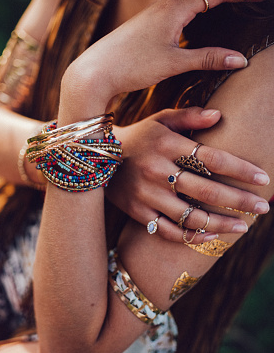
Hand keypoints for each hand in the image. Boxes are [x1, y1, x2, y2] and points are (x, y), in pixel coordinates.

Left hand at [59, 0, 257, 123]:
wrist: (95, 71)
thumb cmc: (132, 65)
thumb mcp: (174, 63)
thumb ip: (208, 58)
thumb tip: (240, 59)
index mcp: (174, 7)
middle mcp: (162, 2)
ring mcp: (151, 10)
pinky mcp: (143, 22)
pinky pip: (170, 2)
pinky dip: (186, 2)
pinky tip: (186, 16)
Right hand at [107, 107, 269, 242]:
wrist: (96, 158)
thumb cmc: (139, 137)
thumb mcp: (159, 120)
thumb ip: (188, 116)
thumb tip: (219, 115)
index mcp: (166, 144)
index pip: (211, 158)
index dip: (240, 169)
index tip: (263, 178)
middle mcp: (157, 170)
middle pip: (207, 190)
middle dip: (240, 201)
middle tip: (263, 207)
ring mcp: (147, 194)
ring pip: (191, 216)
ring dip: (221, 224)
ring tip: (244, 227)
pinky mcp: (138, 212)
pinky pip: (169, 231)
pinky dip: (193, 237)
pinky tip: (212, 238)